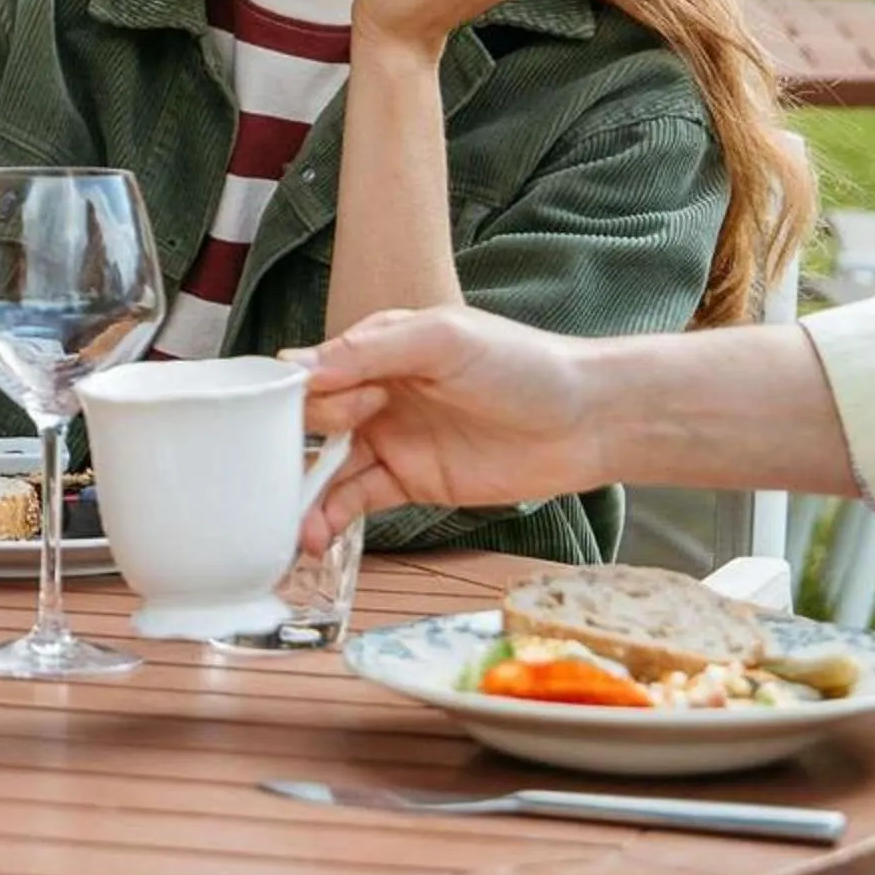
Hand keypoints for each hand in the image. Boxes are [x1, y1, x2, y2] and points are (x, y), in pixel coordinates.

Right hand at [288, 306, 609, 545]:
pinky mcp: (410, 482)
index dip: (305, 394)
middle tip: (330, 454)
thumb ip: (369, 351)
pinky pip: (356, 499)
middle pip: (312, 420)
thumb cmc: (523, 365)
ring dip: (303, 493)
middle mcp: (377, 392)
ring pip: (327, 466)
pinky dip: (330, 517)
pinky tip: (315, 534)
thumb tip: (295, 368)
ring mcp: (392, 439)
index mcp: (378, 347)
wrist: (587, 421)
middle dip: (298, 443)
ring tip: (288, 522)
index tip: (325, 411)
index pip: (314, 371)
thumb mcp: (443, 340)